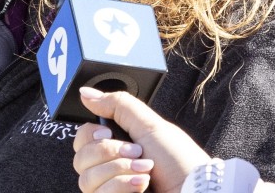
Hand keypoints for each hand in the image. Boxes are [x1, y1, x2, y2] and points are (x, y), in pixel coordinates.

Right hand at [73, 87, 210, 192]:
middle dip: (110, 153)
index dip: (91, 135)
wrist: (194, 190)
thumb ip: (117, 105)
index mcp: (118, 145)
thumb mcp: (150, 125)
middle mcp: (111, 168)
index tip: (109, 132)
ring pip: (87, 180)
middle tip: (137, 152)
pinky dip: (121, 187)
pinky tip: (142, 186)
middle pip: (80, 159)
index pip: (82, 139)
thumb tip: (86, 92)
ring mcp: (111, 189)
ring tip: (145, 171)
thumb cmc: (180, 161)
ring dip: (119, 171)